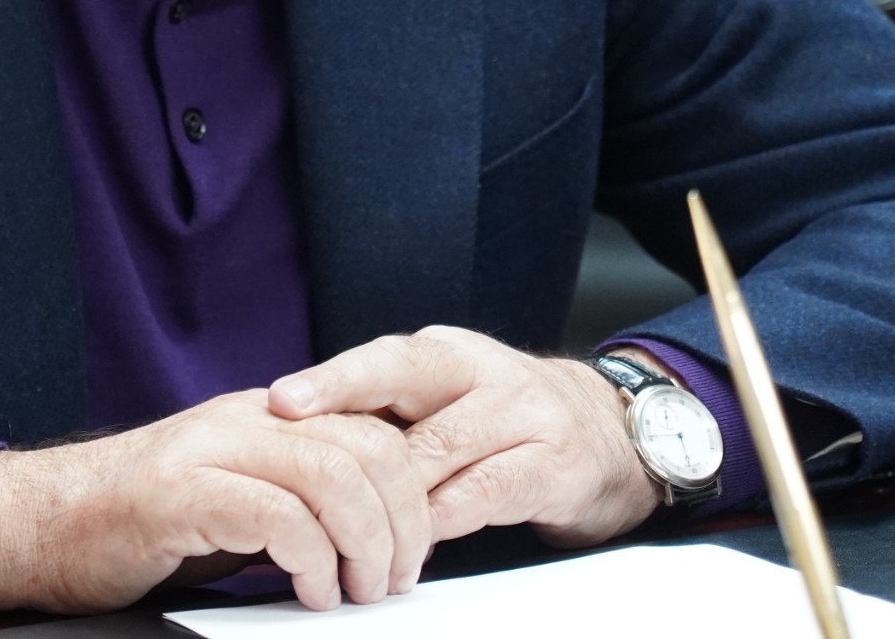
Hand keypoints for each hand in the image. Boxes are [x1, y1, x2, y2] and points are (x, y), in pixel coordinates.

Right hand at [0, 388, 432, 613]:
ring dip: (365, 543)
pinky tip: (309, 590)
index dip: (412, 489)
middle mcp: (244, 419)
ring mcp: (209, 449)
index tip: (416, 546)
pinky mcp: (178, 493)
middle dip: (403, 520)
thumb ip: (294, 498)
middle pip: (368, 446)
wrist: (37, 525)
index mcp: (264, 417)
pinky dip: (310, 559)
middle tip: (396, 578)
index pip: (373, 426)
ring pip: (333, 474)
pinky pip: (275, 514)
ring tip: (359, 590)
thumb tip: (373, 536)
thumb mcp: (233, 500)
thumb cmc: (135, 526)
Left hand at [267, 326, 659, 548]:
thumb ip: (389, 413)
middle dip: (347, 419)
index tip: (281, 400)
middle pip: (408, 389)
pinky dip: (443, 519)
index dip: (332, 379)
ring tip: (343, 521)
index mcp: (448, 354)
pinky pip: (485, 492)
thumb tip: (299, 436)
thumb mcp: (449, 400)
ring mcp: (524, 415)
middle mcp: (484, 372)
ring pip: (440, 450)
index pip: (383, 358)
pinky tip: (413, 541)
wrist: (612, 432)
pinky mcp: (553, 464)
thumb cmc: (505, 419)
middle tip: (300, 450)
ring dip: (389, 491)